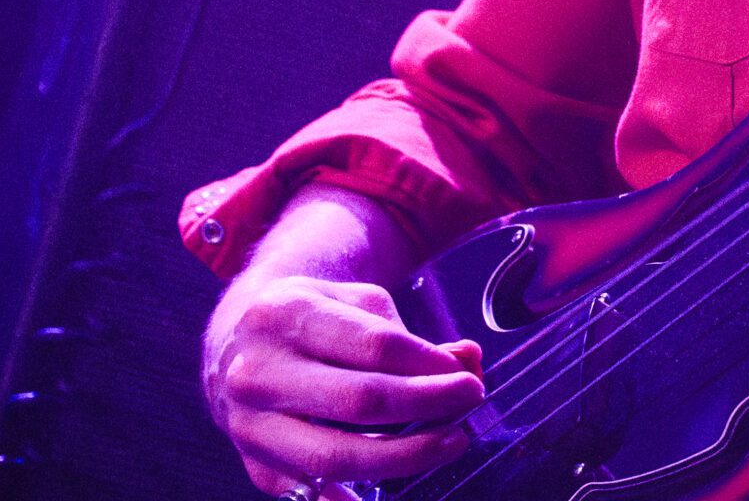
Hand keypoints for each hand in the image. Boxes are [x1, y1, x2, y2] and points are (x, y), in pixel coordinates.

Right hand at [203, 271, 483, 494]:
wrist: (239, 340)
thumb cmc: (315, 318)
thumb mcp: (358, 303)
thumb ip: (411, 335)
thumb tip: (466, 361)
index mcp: (287, 315)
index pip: (374, 345)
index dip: (428, 364)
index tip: (466, 372)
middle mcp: (258, 372)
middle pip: (357, 401)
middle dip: (426, 405)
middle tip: (471, 400)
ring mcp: (249, 425)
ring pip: (333, 455)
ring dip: (403, 456)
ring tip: (450, 441)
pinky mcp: (253, 465)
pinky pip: (305, 494)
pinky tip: (379, 500)